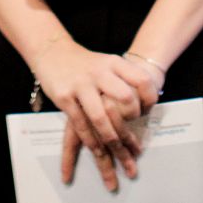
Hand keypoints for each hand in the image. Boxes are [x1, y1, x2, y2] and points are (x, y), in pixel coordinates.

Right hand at [33, 40, 147, 186]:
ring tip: (118, 150)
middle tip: (131, 128)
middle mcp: (100, 72)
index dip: (149, 99)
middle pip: (126, 99)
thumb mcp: (108, 62)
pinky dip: (91, 139)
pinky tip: (96, 148)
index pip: (142, 80)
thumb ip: (125, 79)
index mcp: (114, 63)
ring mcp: (81, 84)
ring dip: (112, 138)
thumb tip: (147, 103)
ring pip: (102, 117)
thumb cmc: (86, 63)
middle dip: (132, 118)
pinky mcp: (64, 97)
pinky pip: (81, 123)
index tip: (148, 112)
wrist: (53, 51)